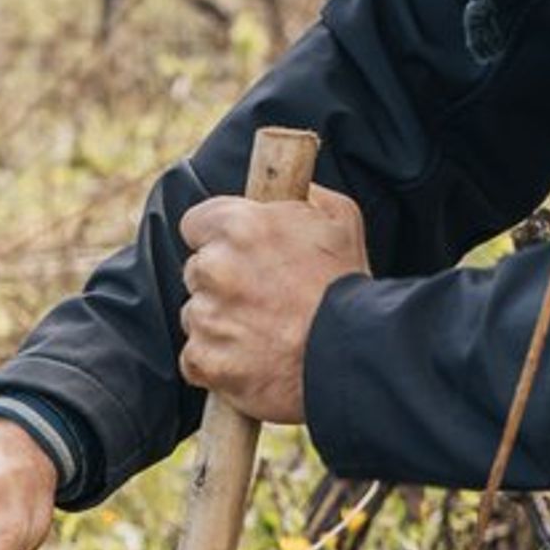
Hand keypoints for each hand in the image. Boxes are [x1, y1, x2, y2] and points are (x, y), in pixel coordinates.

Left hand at [177, 184, 368, 422]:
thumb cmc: (347, 288)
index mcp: (239, 226)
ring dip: (220, 324)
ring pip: (196, 316)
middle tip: (261, 298)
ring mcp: (207, 316)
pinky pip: (196, 358)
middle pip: (197, 272)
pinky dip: (217, 364)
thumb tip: (294, 186)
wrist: (353, 355)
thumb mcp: (340, 219)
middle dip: (221, 283)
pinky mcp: (205, 360)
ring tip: (263, 334)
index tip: (236, 253)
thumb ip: (306, 195)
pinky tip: (250, 362)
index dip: (217, 238)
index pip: (196, 224)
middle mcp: (215, 267)